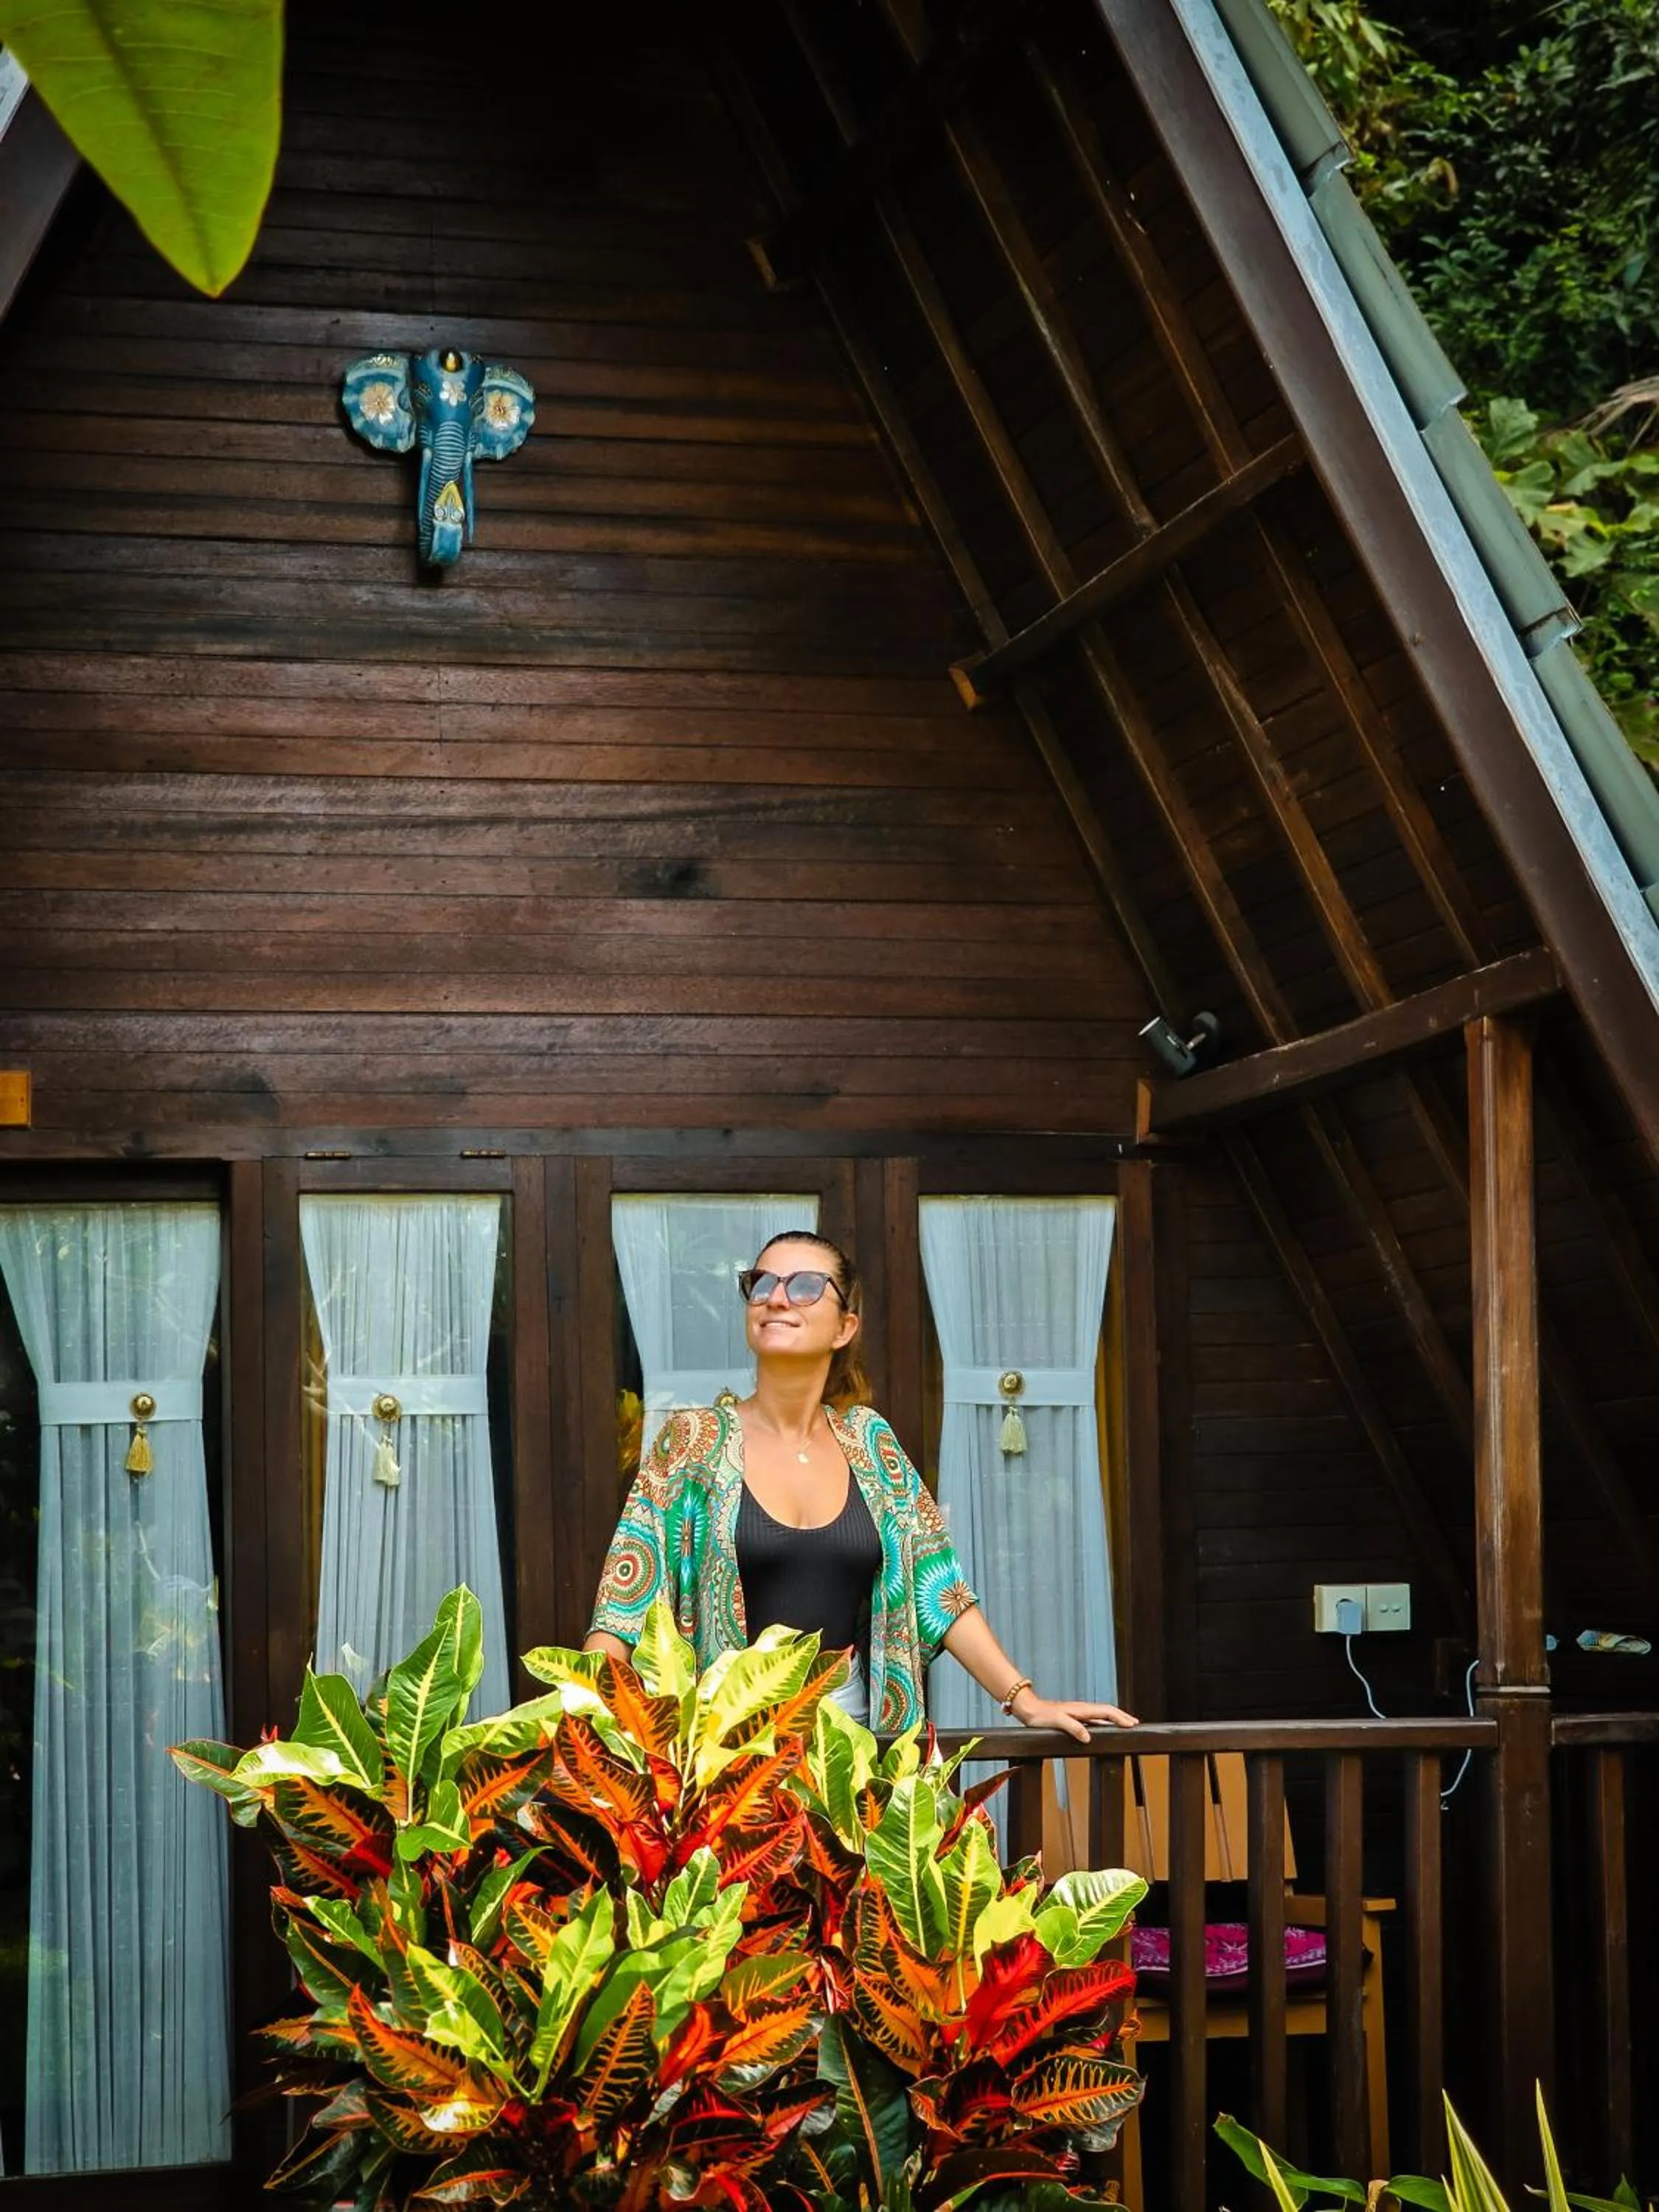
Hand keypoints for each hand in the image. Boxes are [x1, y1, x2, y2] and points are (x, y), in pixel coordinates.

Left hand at [1011, 1690, 1137, 1741]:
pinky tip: (1103, 1729)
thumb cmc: (1040, 1716)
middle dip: (1122, 1717)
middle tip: (1135, 1724)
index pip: (1106, 1712)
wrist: (1028, 1709)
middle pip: (1107, 1712)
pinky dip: (1102, 1723)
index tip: (1132, 1724)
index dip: (1120, 1717)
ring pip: (1101, 1716)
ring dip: (1114, 1720)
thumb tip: (1088, 1737)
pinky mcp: (1073, 1718)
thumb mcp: (1057, 1722)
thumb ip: (1073, 1728)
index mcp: (1081, 1709)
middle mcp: (1082, 1710)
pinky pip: (1093, 1720)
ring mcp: (1078, 1714)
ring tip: (1124, 1726)